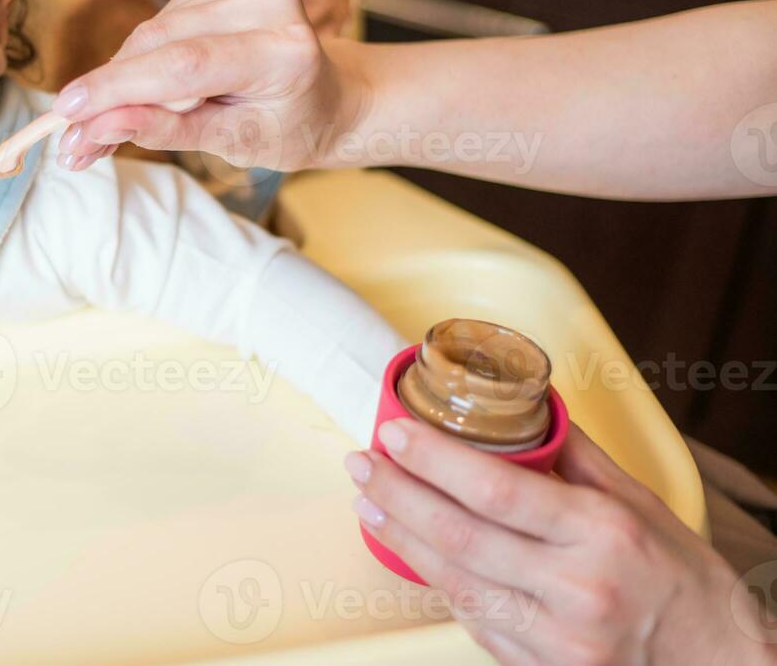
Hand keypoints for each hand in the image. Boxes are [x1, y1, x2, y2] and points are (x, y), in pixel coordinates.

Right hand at [50, 0, 362, 171]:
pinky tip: (139, 93)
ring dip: (118, 82)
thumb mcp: (237, 145)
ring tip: (101, 130)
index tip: (68, 115)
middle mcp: (266, 3)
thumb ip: (169, 130)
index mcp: (285, 50)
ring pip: (149, 34)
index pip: (186, 65)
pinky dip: (138, 64)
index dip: (120, 88)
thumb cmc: (289, 127)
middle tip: (71, 143)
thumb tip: (98, 128)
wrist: (328, 96)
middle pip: (159, 45)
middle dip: (108, 94)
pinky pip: (157, 27)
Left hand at [346, 420, 775, 664]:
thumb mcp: (642, 504)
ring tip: (372, 504)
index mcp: (601, 534)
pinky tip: (416, 554)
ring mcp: (557, 637)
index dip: (433, 460)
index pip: (495, 488)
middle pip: (459, 535)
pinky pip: (476, 621)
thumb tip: (526, 409)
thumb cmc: (686, 584)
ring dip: (403, 539)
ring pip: (455, 582)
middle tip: (361, 464)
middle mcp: (576, 588)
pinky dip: (441, 584)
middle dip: (398, 494)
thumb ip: (578, 456)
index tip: (394, 434)